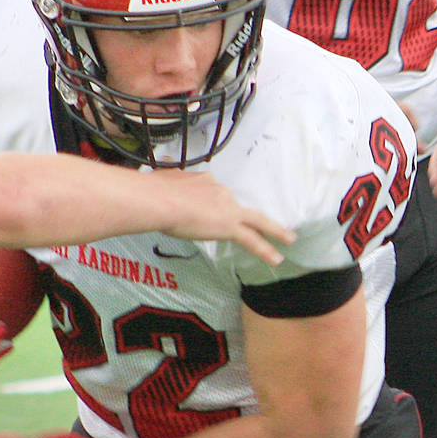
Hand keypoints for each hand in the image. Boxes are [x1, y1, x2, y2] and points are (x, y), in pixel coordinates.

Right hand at [144, 170, 296, 265]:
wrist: (159, 200)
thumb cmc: (152, 193)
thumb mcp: (157, 182)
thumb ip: (160, 183)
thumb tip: (149, 181)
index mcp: (203, 180)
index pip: (212, 191)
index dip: (209, 200)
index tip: (205, 208)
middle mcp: (218, 190)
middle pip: (235, 205)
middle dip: (242, 216)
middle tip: (257, 224)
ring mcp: (227, 208)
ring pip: (254, 221)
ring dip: (272, 231)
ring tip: (288, 239)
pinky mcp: (229, 226)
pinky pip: (253, 239)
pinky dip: (267, 249)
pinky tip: (277, 258)